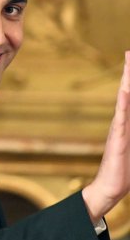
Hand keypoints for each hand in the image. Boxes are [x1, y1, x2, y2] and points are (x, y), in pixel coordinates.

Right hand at [82, 51, 129, 223]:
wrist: (111, 188)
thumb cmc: (126, 170)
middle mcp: (124, 121)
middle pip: (128, 91)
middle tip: (129, 51)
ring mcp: (120, 128)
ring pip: (124, 99)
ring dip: (127, 80)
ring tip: (128, 62)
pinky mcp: (118, 138)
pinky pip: (121, 117)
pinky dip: (123, 102)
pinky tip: (125, 90)